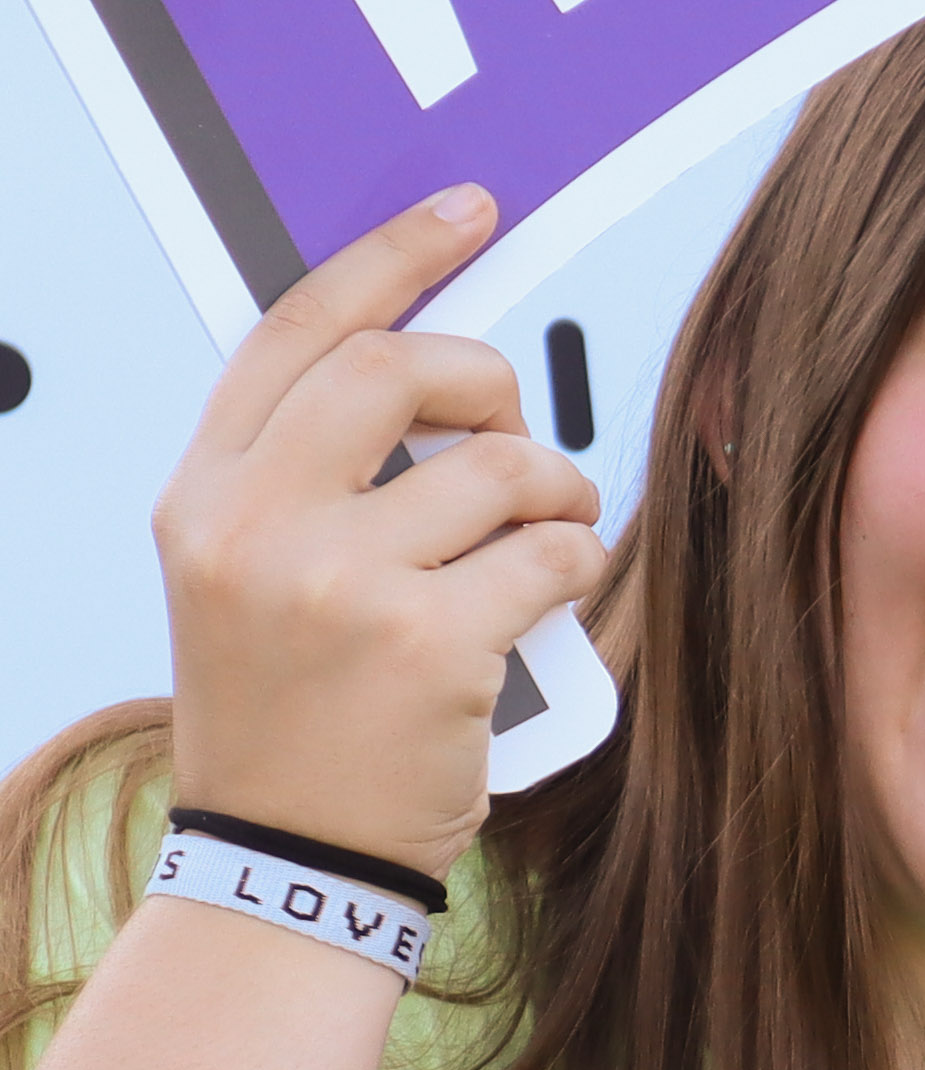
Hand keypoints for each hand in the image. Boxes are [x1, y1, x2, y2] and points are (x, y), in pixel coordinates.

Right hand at [153, 191, 610, 876]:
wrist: (282, 857)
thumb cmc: (293, 713)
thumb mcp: (249, 577)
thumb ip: (313, 478)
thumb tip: (433, 380)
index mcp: (204, 496)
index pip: (295, 332)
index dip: (389, 258)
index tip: (463, 212)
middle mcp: (253, 526)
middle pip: (400, 369)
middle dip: (486, 382)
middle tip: (510, 436)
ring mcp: (335, 583)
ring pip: (502, 467)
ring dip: (554, 497)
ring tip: (540, 544)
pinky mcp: (426, 643)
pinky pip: (552, 557)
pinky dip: (574, 574)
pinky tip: (544, 614)